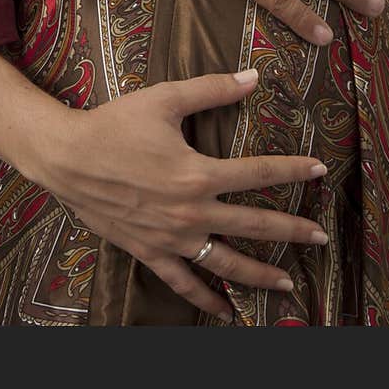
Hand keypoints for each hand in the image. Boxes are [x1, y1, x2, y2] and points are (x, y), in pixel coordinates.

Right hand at [37, 69, 327, 320]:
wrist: (67, 157)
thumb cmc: (115, 124)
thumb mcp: (165, 99)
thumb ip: (212, 89)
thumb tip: (252, 76)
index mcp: (198, 173)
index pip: (259, 173)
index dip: (293, 169)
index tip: (320, 169)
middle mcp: (191, 211)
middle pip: (254, 225)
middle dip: (292, 231)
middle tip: (321, 236)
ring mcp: (171, 238)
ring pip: (226, 263)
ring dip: (261, 274)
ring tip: (288, 284)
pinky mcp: (150, 251)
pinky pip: (184, 283)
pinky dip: (207, 299)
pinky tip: (227, 312)